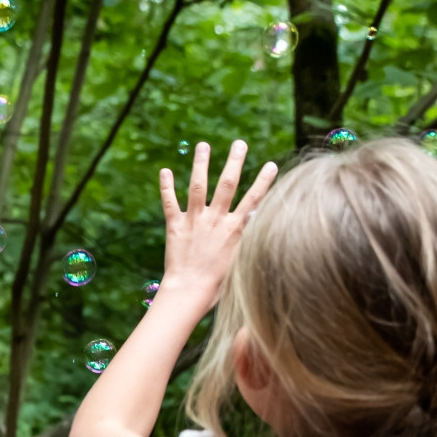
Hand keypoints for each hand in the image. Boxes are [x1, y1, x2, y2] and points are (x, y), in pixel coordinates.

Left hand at [153, 140, 277, 313]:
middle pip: (227, 184)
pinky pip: (170, 203)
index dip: (264, 181)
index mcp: (234, 229)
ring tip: (204, 145)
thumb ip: (246, 240)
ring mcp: (194, 221)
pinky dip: (166, 186)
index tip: (272, 164)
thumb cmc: (217, 285)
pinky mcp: (175, 227)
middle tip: (240, 143)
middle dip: (235, 161)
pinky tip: (165, 170)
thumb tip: (258, 225)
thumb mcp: (240, 262)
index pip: (254, 199)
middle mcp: (215, 220)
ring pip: (199, 186)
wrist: (189, 293)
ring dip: (201, 163)